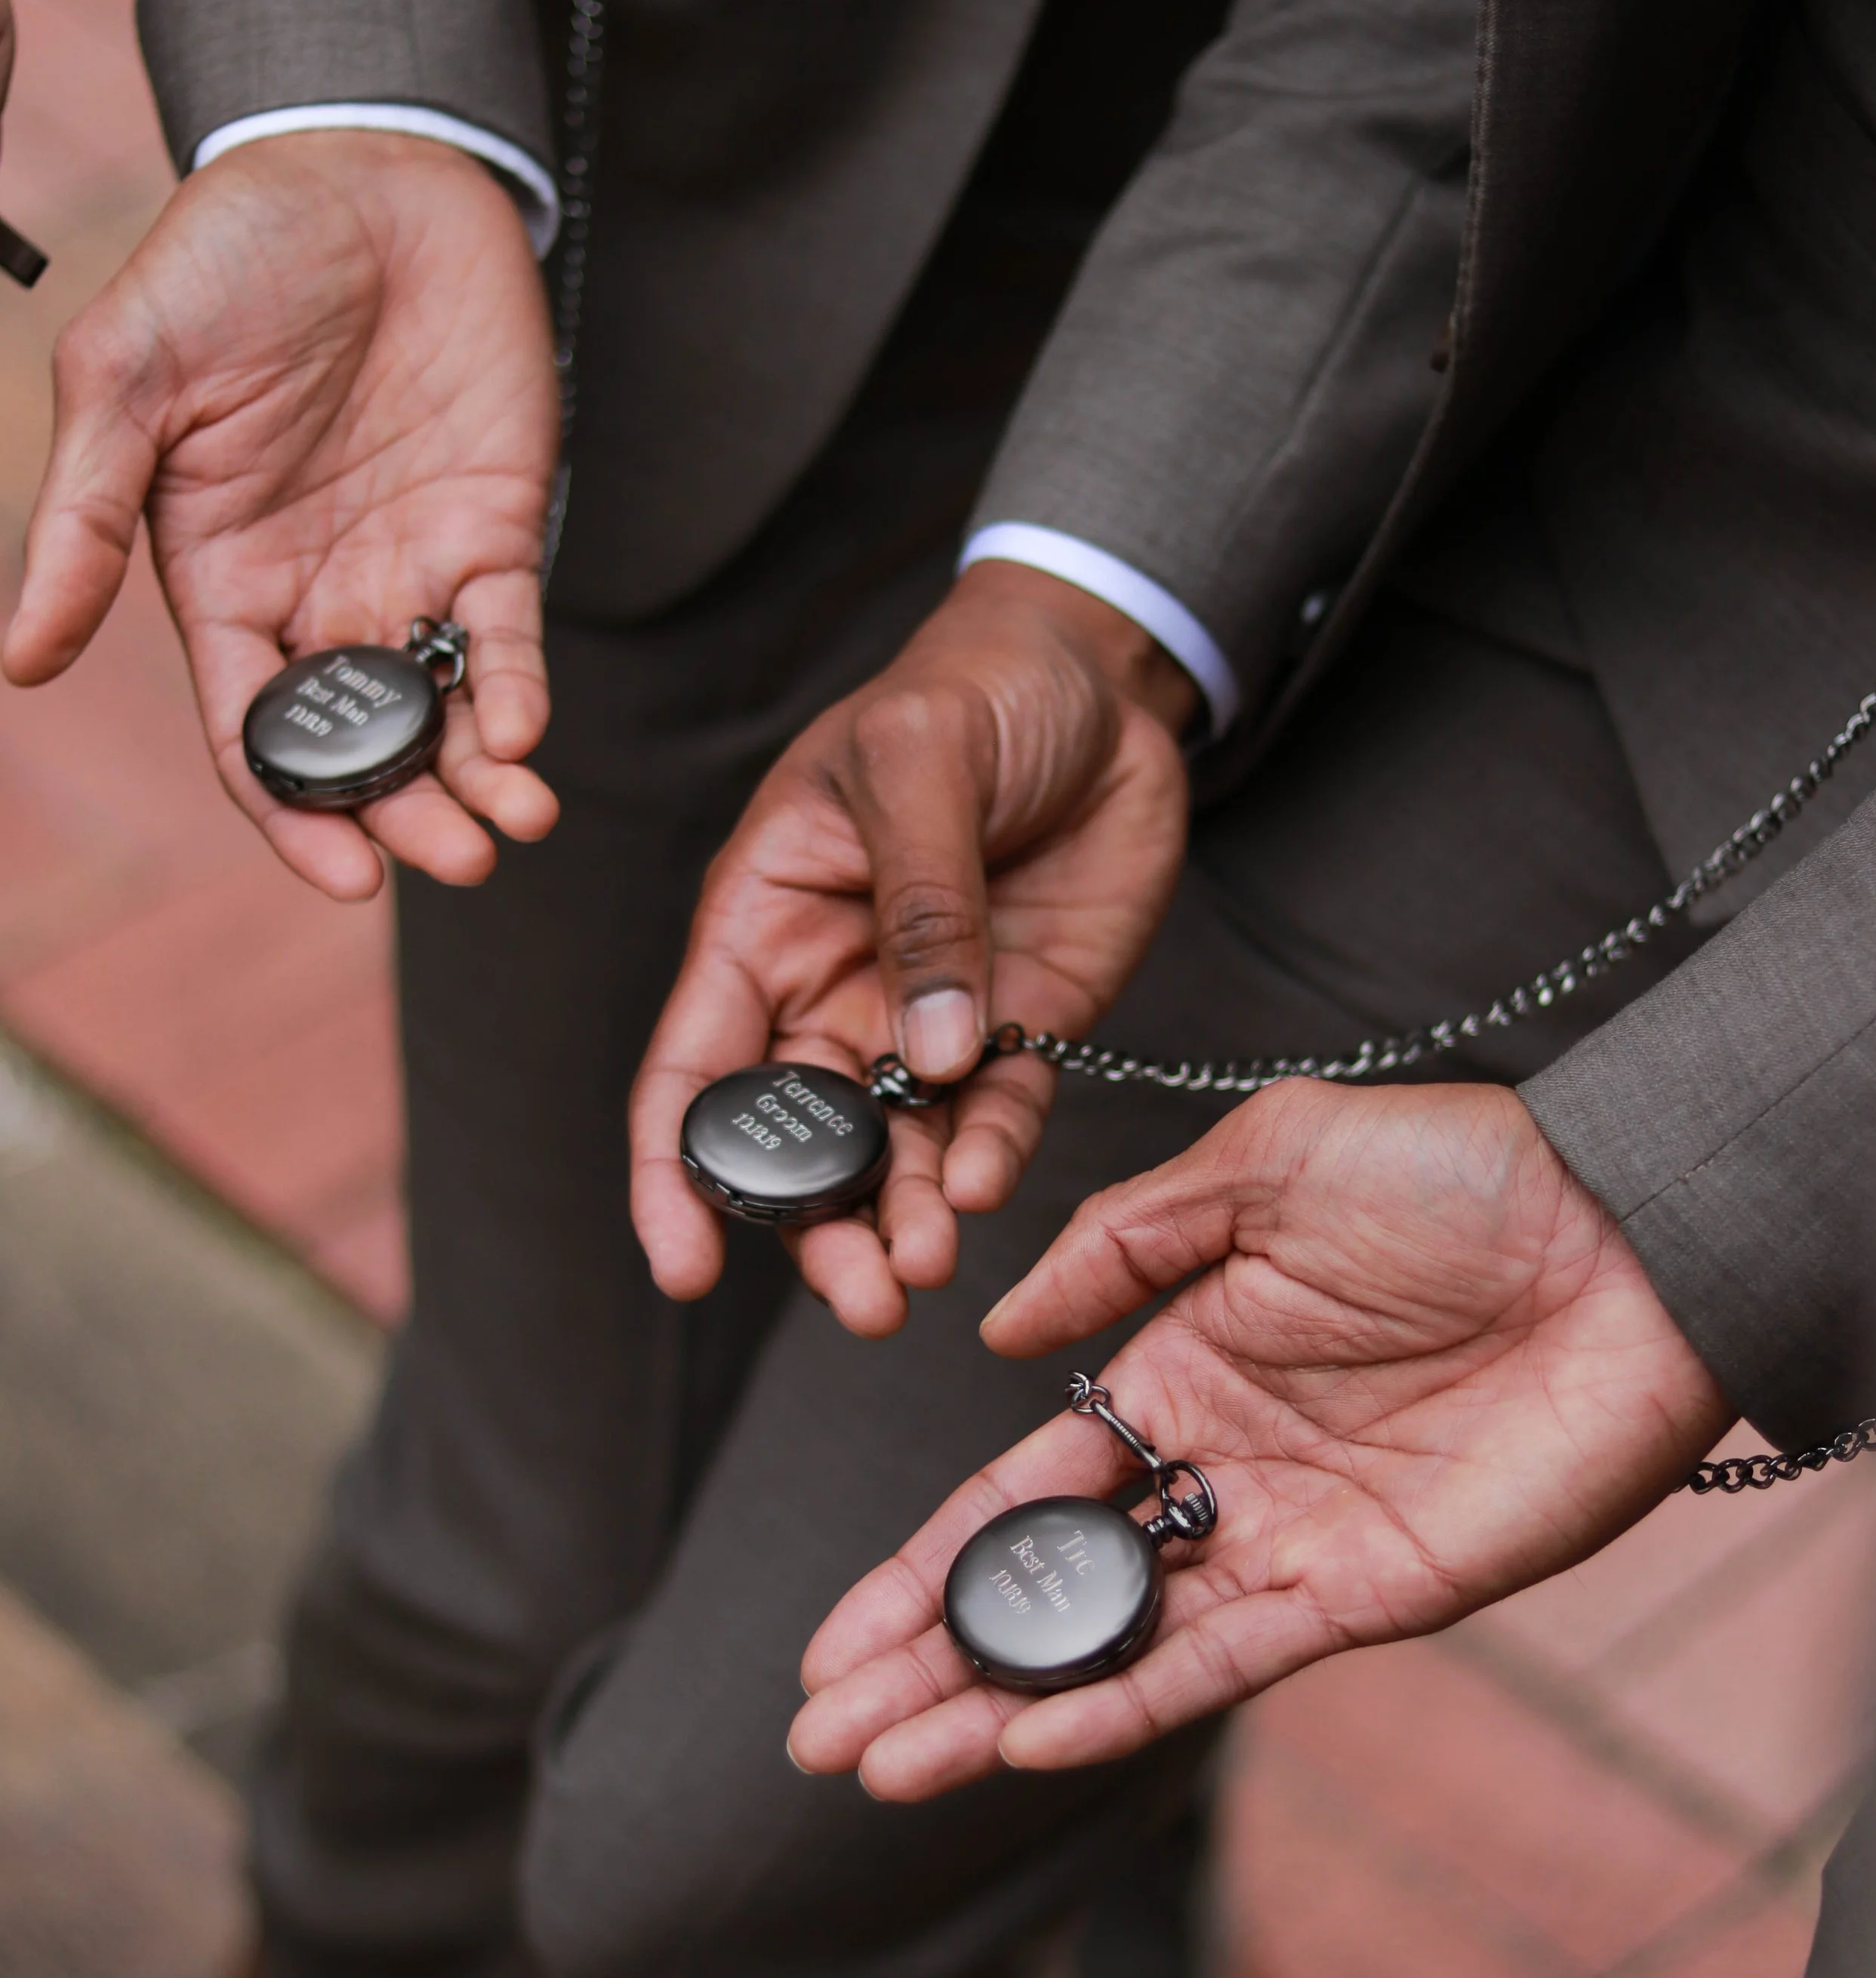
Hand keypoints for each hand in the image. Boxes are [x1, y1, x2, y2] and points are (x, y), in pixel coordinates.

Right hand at [2, 133, 561, 898]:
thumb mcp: (129, 377)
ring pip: (444, 714)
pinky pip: (506, 636)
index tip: (347, 872)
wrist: (361, 168)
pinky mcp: (491, 530)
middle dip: (406, 814)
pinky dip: (517, 692)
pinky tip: (524, 735)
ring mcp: (407, 568)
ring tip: (512, 826)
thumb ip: (88, 519)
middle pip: (363, 746)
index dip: (297, 812)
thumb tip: (22, 661)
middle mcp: (316, 595)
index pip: (258, 733)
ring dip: (477, 781)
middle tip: (453, 859)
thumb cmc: (227, 259)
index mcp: (219, 581)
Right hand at [629, 559, 1195, 1335]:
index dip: (675, 1173)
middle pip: (798, 1141)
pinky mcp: (1016, 1026)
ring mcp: (922, 1018)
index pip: (693, 1069)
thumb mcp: (919, 761)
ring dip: (901, 1219)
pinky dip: (986, 1162)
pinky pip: (994, 1117)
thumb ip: (923, 903)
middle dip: (818, 1229)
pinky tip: (980, 1190)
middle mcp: (828, 990)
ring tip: (923, 1272)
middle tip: (863, 1297)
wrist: (1097, 680)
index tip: (684, 1265)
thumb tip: (926, 1050)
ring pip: (892, 1151)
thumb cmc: (972, 690)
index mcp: (761, 923)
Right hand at [790, 1080, 1729, 1796]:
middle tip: (819, 1736)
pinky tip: (1022, 1739)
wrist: (1627, 1234)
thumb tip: (997, 1335)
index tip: (832, 1638)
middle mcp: (1216, 1472)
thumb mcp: (1265, 1162)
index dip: (921, 1567)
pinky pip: (1219, 1666)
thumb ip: (1123, 1244)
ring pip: (1109, 1650)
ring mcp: (1284, 1544)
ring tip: (882, 1765)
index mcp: (1180, 1369)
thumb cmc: (1464, 1174)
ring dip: (993, 1711)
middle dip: (926, 1665)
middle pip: (1042, 1594)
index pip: (1019, 1494)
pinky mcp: (1363, 1595)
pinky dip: (1117, 1704)